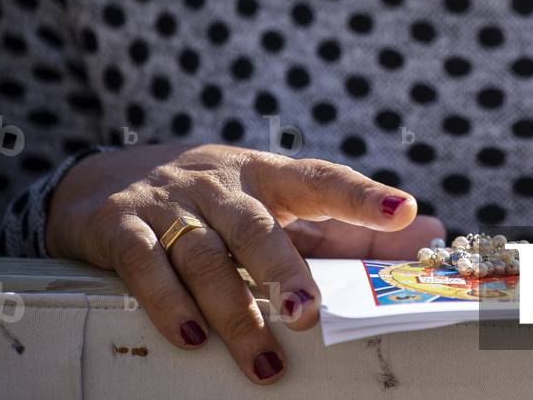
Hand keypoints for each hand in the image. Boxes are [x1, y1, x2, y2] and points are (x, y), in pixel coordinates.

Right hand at [46, 143, 442, 383]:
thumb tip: (427, 231)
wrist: (105, 179)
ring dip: (233, 309)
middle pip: (256, 226)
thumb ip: (348, 226)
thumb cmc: (217, 201)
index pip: (320, 178)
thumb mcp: (276, 203)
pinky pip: (145, 266)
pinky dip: (168, 303)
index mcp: (267, 174)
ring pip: (204, 254)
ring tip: (263, 359)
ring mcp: (169, 202)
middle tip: (308, 315)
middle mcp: (220, 181)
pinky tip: (191, 339)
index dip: (362, 196)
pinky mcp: (120, 227)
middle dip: (283, 271)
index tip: (405, 212)